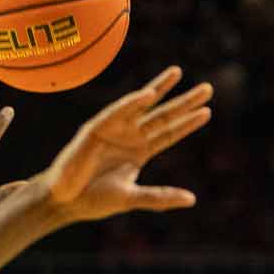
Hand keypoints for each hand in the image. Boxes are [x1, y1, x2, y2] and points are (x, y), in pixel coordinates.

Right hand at [38, 66, 212, 221]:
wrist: (65, 201)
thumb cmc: (94, 199)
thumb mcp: (132, 197)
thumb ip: (161, 197)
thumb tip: (192, 200)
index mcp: (140, 151)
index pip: (169, 133)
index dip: (188, 123)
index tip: (207, 111)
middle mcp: (130, 136)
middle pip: (163, 115)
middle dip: (184, 101)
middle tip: (207, 89)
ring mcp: (114, 129)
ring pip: (142, 105)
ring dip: (160, 88)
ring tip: (178, 73)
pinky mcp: (96, 128)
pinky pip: (116, 112)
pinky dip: (131, 103)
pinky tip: (148, 94)